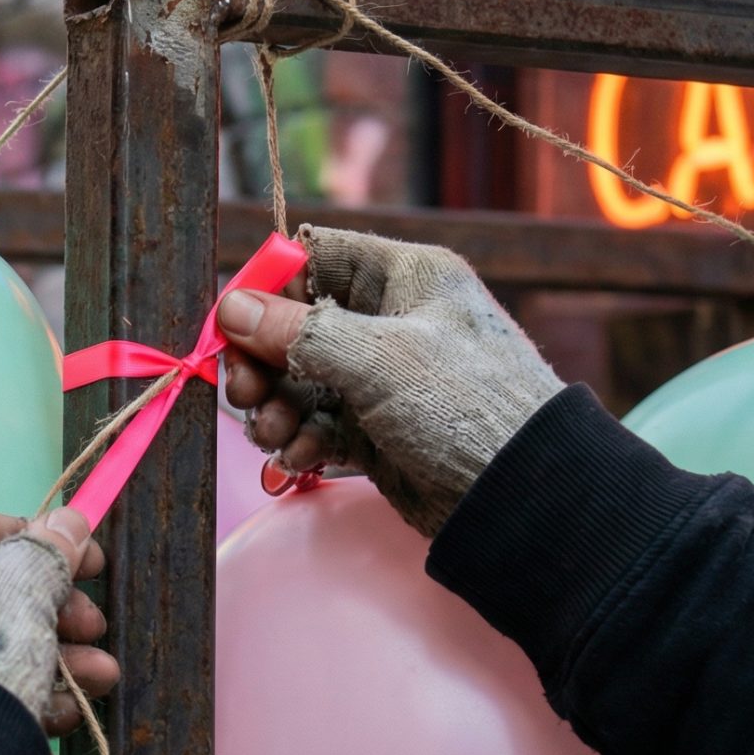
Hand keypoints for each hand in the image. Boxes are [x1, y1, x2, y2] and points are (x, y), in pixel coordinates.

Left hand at [0, 505, 118, 735]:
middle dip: (58, 608)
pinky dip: (36, 697)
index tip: (86, 553)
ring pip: (0, 650)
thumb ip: (46, 553)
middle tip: (94, 623)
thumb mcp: (17, 589)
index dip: (34, 535)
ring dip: (62, 658)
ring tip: (103, 675)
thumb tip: (70, 521)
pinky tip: (74, 710)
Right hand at [216, 225, 563, 535]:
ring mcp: (382, 377)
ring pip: (299, 378)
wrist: (522, 496)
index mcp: (406, 277)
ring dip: (275, 405)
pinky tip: (299, 457)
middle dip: (262, 360)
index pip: (318, 258)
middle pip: (296, 323)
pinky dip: (300, 438)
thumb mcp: (379, 359)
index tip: (235, 323)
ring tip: (273, 434)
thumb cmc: (465, 406)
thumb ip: (298, 332)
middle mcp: (391, 320)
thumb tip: (231, 305)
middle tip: (244, 392)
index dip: (270, 286)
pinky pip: (317, 422)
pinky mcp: (376, 428)